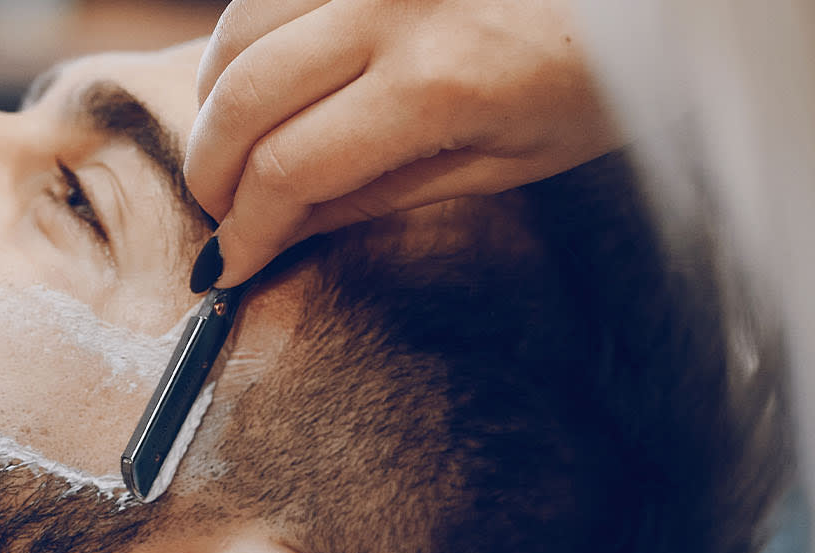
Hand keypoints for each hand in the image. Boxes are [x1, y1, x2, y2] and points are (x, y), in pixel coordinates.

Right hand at [184, 0, 620, 288]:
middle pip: (243, 96)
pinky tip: (265, 78)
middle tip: (217, 212)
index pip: (290, 168)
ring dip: (215, 97)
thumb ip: (384, 193)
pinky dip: (250, 38)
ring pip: (238, 29)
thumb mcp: (510, 160)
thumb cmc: (604, 75)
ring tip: (230, 147)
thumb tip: (284, 229)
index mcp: (439, 82)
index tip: (228, 264)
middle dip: (210, 169)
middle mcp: (393, 6)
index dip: (245, 227)